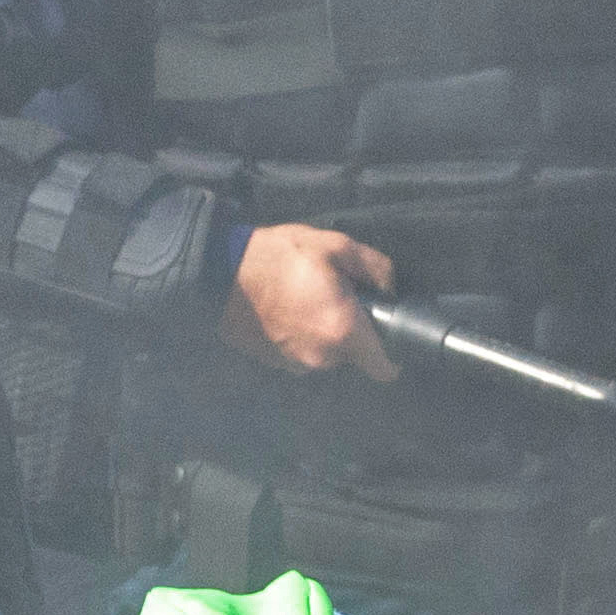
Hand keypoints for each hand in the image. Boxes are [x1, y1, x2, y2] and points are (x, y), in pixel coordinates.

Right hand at [237, 222, 400, 378]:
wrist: (221, 274)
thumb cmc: (280, 257)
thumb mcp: (336, 246)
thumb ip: (375, 267)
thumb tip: (390, 287)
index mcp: (343, 331)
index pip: (385, 368)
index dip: (394, 356)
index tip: (388, 336)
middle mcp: (322, 357)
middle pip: (354, 355)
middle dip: (353, 331)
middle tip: (338, 298)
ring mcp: (296, 364)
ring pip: (327, 354)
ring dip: (326, 334)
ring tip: (308, 300)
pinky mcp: (276, 363)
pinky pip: (303, 353)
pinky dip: (302, 337)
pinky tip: (289, 310)